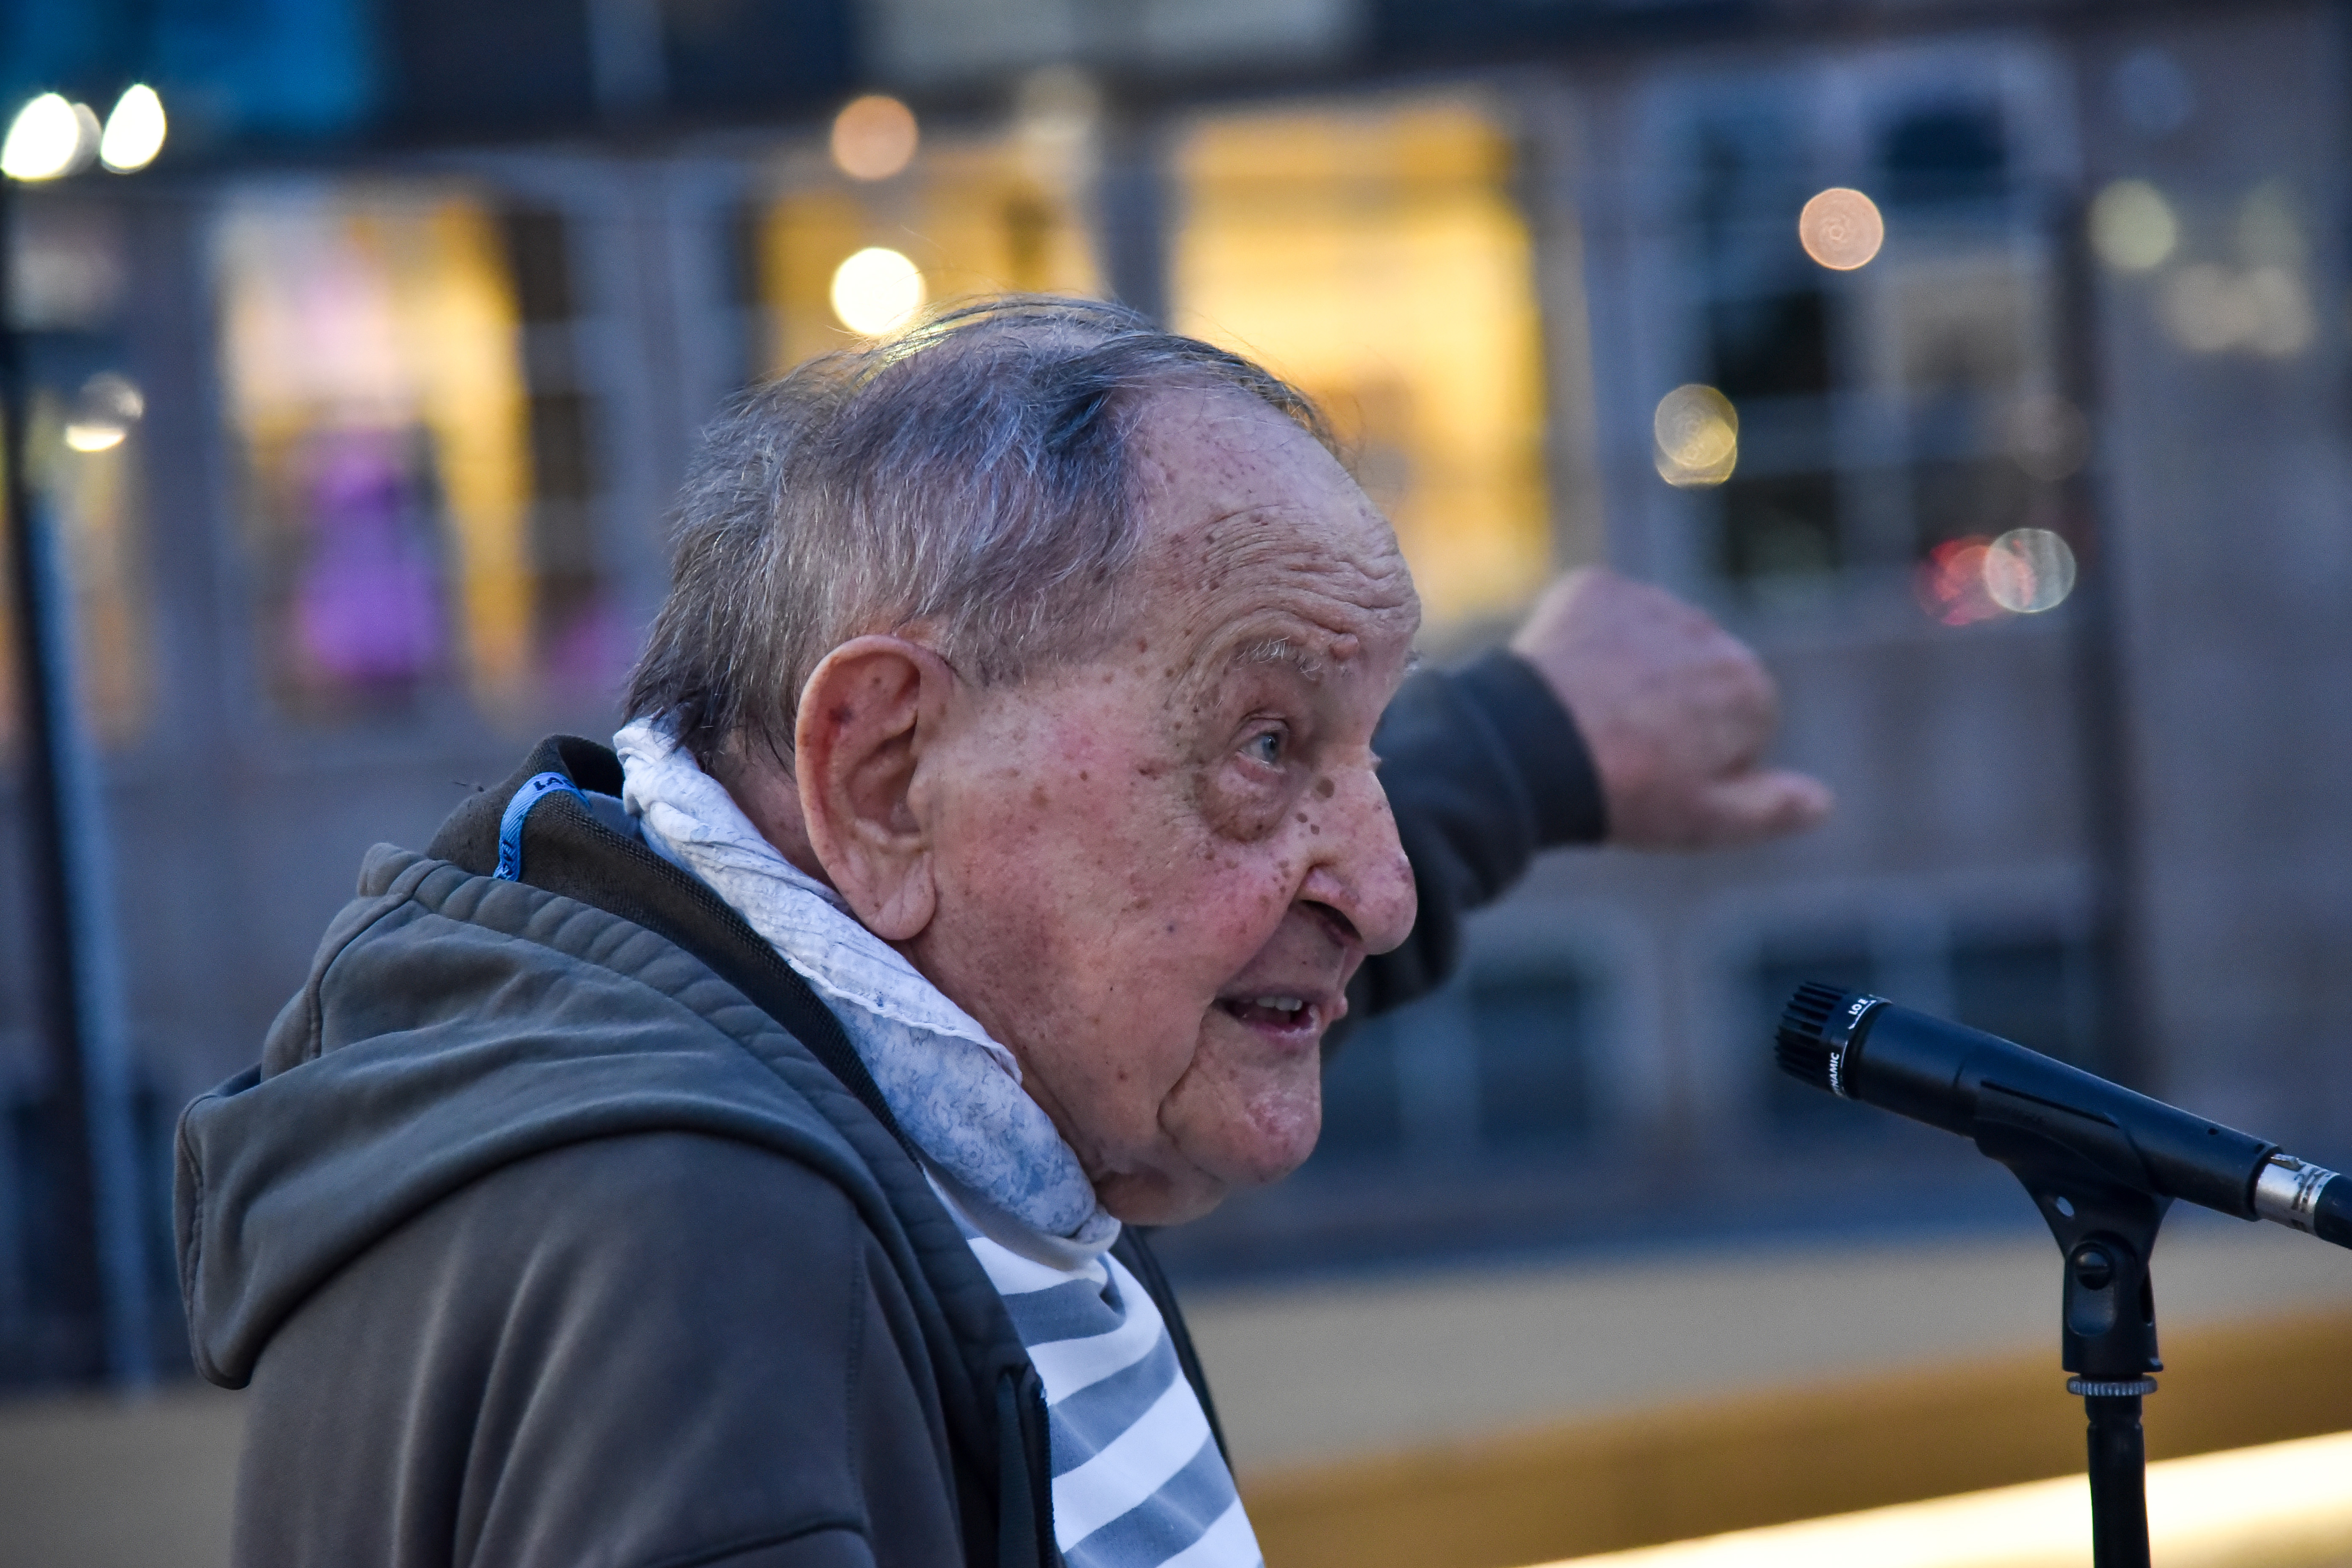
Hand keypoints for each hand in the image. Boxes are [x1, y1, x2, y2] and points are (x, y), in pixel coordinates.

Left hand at [1509, 568, 1831, 849]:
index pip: (1739, 720)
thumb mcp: (1706, 821)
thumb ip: (1772, 808)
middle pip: (1696, 674)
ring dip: (1630, 669)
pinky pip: (1603, 613)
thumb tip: (1825, 801)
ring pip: (1650, 641)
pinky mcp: (1598, 588)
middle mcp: (1712, 633)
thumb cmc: (1624, 791)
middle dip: (1668, 705)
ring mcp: (1653, 603)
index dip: (1698, 756)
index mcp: (1750, 687)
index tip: (1660, 774)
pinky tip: (1567, 677)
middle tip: (1621, 747)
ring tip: (1590, 715)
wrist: (1533, 748)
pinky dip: (1587, 639)